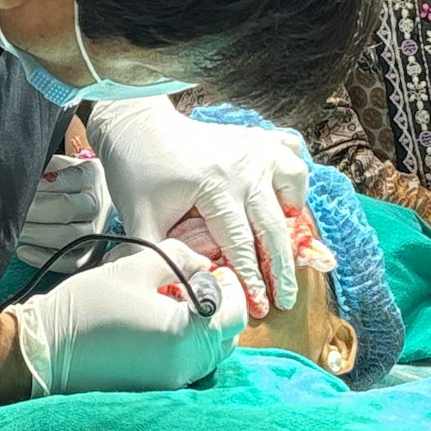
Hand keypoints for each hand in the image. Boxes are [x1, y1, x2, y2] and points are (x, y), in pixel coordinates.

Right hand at [6, 240, 247, 396]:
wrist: (45, 351)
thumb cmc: (88, 305)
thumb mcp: (136, 266)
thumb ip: (180, 258)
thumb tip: (203, 264)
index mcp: (185, 333)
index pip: (234, 314)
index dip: (230, 289)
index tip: (213, 272)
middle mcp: (184, 365)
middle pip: (227, 338)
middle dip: (218, 309)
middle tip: (193, 285)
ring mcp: (171, 383)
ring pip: (209, 355)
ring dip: (203, 329)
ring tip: (172, 305)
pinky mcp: (156, 391)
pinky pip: (188, 367)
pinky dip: (186, 346)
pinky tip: (158, 327)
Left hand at [17, 154, 114, 271]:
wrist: (98, 199)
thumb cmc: (68, 181)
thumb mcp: (59, 165)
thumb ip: (43, 167)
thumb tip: (17, 175)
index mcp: (90, 175)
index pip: (62, 181)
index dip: (35, 188)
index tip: (16, 190)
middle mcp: (98, 204)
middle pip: (66, 208)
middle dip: (33, 211)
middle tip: (10, 212)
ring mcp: (97, 231)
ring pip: (69, 237)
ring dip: (36, 234)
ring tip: (15, 231)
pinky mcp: (90, 254)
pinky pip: (69, 262)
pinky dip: (42, 258)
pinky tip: (23, 251)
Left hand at [88, 98, 310, 316]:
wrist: (136, 124)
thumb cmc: (137, 172)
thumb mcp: (141, 218)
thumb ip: (159, 255)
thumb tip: (175, 290)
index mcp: (216, 186)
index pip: (241, 244)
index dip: (252, 280)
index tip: (261, 306)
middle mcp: (244, 166)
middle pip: (274, 225)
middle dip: (282, 268)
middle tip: (286, 298)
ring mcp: (253, 148)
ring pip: (294, 182)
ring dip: (293, 213)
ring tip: (286, 234)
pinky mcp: (254, 137)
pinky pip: (290, 152)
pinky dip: (292, 174)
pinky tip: (283, 193)